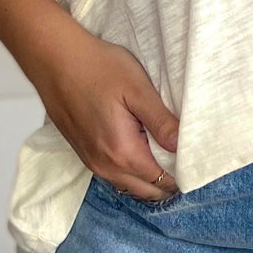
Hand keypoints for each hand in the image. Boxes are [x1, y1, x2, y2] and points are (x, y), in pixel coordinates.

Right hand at [25, 23, 181, 200]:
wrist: (55, 60)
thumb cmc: (98, 68)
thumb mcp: (138, 90)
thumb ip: (162, 122)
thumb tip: (184, 147)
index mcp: (123, 153)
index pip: (163, 183)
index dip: (183, 174)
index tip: (197, 158)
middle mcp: (106, 167)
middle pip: (148, 192)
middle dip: (170, 181)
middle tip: (186, 156)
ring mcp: (92, 163)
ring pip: (130, 185)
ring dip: (150, 178)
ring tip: (167, 153)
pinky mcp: (85, 154)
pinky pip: (115, 175)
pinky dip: (133, 172)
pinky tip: (142, 149)